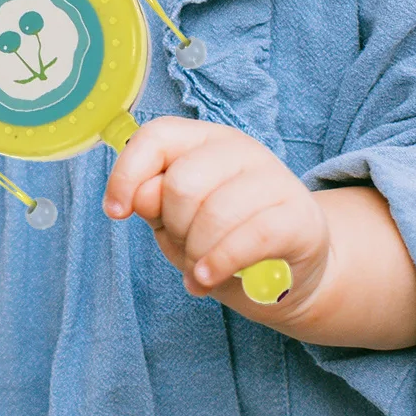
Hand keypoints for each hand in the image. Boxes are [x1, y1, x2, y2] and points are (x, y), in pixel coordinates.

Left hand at [104, 118, 415, 348]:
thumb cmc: (226, 239)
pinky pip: (249, 239)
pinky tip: (209, 279)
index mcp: (205, 140)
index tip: (116, 211)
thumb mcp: (179, 221)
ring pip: (214, 213)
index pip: (157, 136)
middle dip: (174, 227)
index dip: (127, 174)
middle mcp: (241, 149)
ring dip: (197, 255)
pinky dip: (220, 264)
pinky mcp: (299, 217)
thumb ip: (156, 203)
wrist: (292, 272)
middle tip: (186, 248)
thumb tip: (140, 196)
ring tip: (200, 272)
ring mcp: (275, 179)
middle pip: (182, 183)